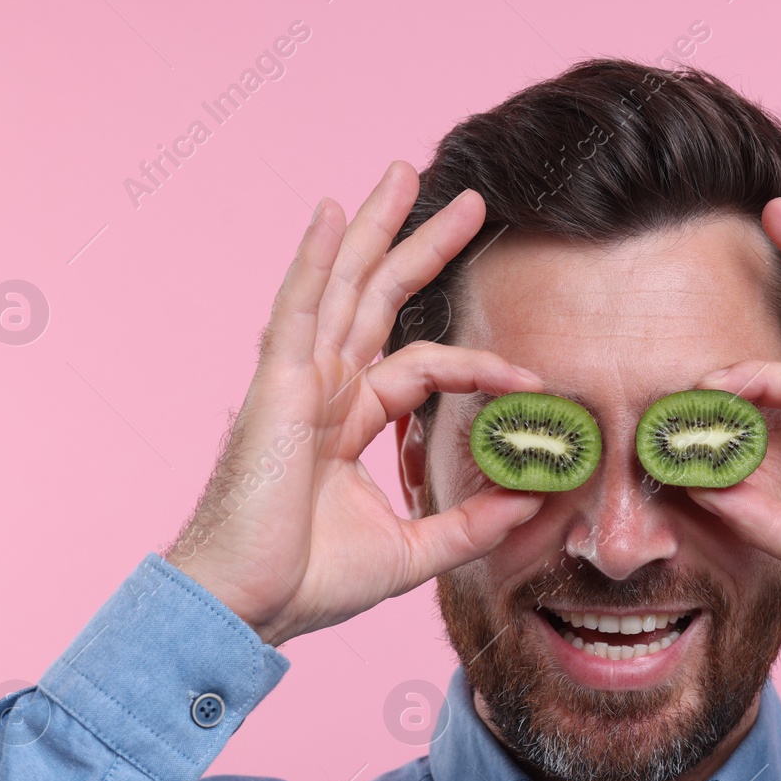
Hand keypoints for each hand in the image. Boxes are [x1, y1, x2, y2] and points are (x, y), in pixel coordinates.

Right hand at [164, 161, 544, 646]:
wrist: (246, 608)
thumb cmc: (306, 582)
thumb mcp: (410, 550)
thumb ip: (470, 524)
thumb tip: (530, 501)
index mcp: (349, 420)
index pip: (424, 367)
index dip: (480, 363)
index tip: (534, 377)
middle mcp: (324, 389)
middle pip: (379, 298)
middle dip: (420, 245)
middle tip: (469, 200)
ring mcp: (298, 382)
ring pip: (343, 286)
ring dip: (374, 227)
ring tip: (406, 172)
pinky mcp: (277, 388)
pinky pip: (299, 309)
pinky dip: (314, 259)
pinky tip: (332, 211)